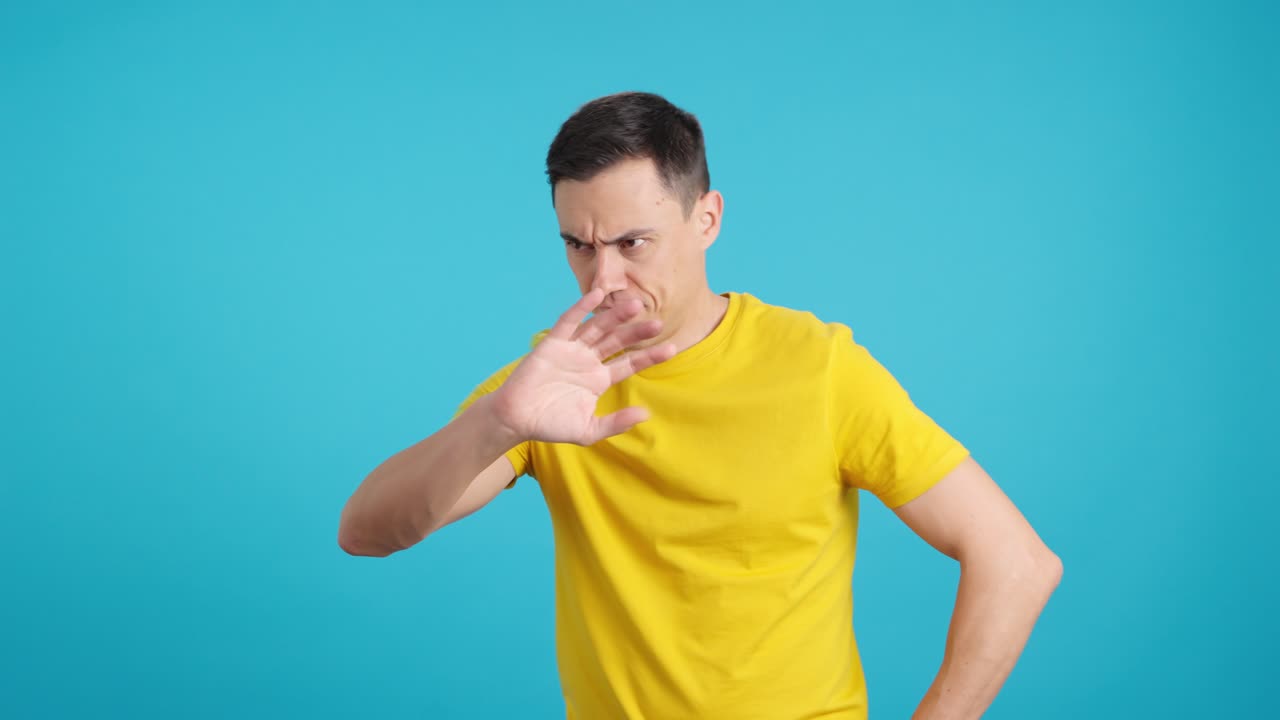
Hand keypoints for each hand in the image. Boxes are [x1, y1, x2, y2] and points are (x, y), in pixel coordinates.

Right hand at [490, 289, 676, 444]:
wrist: (516, 419)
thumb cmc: (550, 425)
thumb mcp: (588, 430)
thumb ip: (616, 422)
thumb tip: (646, 414)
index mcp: (599, 379)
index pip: (629, 363)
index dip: (649, 356)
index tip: (672, 348)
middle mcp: (588, 360)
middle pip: (618, 341)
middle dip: (637, 332)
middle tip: (657, 322)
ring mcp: (571, 350)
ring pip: (598, 327)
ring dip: (615, 315)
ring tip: (635, 304)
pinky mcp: (552, 343)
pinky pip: (569, 321)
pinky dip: (581, 307)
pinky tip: (596, 294)